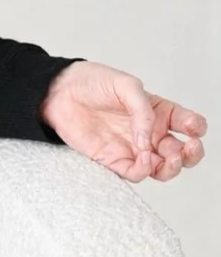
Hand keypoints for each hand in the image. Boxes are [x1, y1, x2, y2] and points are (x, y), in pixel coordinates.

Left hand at [40, 61, 206, 182]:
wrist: (60, 92)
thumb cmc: (93, 83)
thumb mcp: (126, 86)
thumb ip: (142, 110)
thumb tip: (148, 140)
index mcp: (159, 111)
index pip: (187, 123)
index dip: (196, 127)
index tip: (192, 127)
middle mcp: (149, 133)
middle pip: (181, 152)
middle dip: (191, 154)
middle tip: (188, 148)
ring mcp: (132, 148)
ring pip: (161, 168)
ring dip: (171, 167)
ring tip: (169, 158)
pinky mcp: (112, 160)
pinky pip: (135, 173)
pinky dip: (144, 170)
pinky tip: (144, 158)